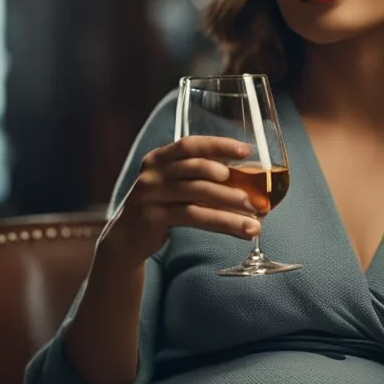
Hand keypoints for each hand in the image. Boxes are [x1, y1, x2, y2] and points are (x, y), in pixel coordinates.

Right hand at [101, 136, 262, 266]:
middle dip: (231, 180)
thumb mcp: (177, 187)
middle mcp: (153, 173)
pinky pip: (193, 216)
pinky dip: (221, 223)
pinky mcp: (153, 217)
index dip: (219, 145)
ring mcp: (150, 194)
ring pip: (199, 194)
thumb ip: (202, 179)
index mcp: (159, 158)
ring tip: (256, 221)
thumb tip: (250, 184)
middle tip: (257, 196)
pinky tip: (240, 230)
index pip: (190, 144)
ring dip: (231, 206)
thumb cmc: (162, 207)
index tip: (246, 150)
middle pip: (197, 167)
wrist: (127, 239)